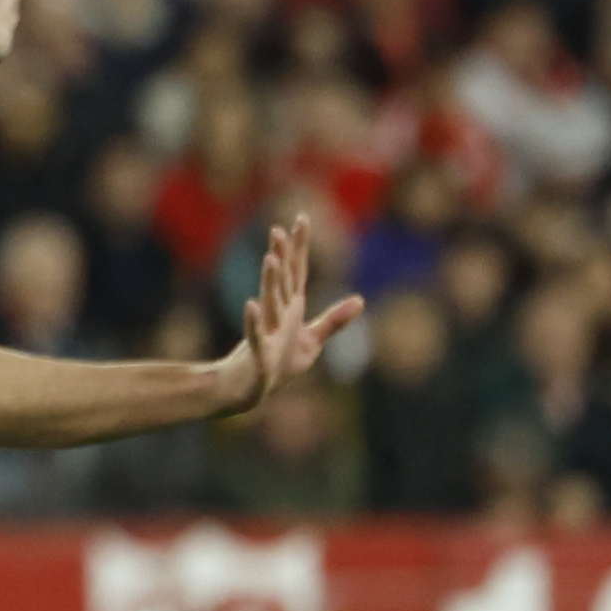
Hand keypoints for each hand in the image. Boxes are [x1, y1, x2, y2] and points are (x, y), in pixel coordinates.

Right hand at [216, 215, 360, 415]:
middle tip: (277, 230)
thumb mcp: (312, 342)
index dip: (300, 246)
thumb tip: (360, 300)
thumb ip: (334, 320)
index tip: (301, 219)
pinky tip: (251, 305)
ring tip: (270, 259)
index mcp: (291, 309)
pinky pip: (256, 335)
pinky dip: (253, 321)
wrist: (250, 391)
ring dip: (271, 282)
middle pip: (282, 281)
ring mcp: (267, 332)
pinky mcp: (259, 354)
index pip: (297, 272)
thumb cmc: (278, 365)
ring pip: (270, 303)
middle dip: (282, 256)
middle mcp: (278, 315)